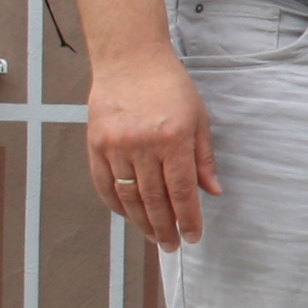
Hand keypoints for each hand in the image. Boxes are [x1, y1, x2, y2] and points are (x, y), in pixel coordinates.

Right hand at [87, 46, 219, 250]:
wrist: (130, 60)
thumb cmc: (171, 87)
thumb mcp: (199, 118)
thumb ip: (204, 158)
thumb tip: (212, 192)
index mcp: (173, 139)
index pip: (182, 190)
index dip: (188, 218)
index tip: (193, 237)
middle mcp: (142, 146)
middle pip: (154, 200)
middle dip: (165, 228)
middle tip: (172, 246)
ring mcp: (115, 146)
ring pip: (128, 196)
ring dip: (141, 222)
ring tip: (154, 238)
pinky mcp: (95, 144)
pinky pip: (104, 184)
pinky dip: (116, 204)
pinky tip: (128, 216)